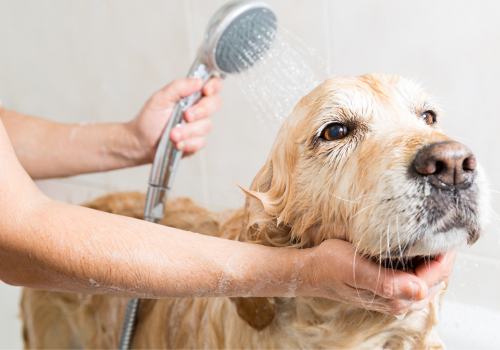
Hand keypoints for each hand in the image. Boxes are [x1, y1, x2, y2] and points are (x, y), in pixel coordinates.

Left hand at [126, 77, 221, 161]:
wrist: (140, 142)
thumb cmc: (149, 119)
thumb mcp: (160, 98)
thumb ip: (178, 87)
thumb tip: (197, 81)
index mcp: (190, 95)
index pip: (212, 85)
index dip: (214, 86)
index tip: (205, 90)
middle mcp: (198, 109)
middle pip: (215, 103)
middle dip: (201, 110)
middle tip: (186, 115)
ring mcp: (198, 126)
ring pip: (206, 125)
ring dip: (188, 131)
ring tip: (172, 134)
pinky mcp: (196, 142)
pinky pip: (201, 142)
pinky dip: (188, 143)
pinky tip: (177, 143)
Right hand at [300, 239, 452, 315]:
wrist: (312, 270)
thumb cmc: (331, 266)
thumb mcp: (357, 269)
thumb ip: (388, 283)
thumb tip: (420, 290)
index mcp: (395, 297)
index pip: (436, 275)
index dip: (446, 253)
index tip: (449, 230)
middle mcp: (399, 300)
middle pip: (436, 277)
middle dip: (441, 254)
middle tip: (442, 227)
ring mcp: (394, 296)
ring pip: (427, 277)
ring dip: (431, 258)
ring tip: (431, 233)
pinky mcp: (388, 288)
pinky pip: (414, 275)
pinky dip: (419, 261)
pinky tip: (414, 246)